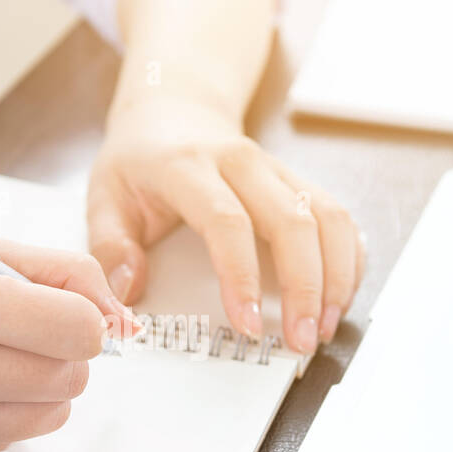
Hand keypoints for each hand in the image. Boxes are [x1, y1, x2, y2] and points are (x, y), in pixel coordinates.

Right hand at [0, 237, 135, 451]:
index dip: (82, 316)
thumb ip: (48, 269)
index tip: (58, 308)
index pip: (81, 330)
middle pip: (75, 376)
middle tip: (18, 329)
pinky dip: (3, 413)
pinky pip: (14, 439)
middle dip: (63, 349)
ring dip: (39, 384)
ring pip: (54, 412)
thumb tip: (117, 311)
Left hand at [87, 93, 364, 353]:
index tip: (246, 325)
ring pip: (327, 217)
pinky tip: (339, 297)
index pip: (226, 221)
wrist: (173, 112)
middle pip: (292, 221)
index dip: (241, 276)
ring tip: (324, 326)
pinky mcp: (299, 183)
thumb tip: (127, 292)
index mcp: (188, 167)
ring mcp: (277, 170)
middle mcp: (242, 163)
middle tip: (301, 340)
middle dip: (304, 287)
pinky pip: (339, 217)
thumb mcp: (104, 198)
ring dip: (335, 276)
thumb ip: (109, 247)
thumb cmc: (140, 162)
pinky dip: (348, 259)